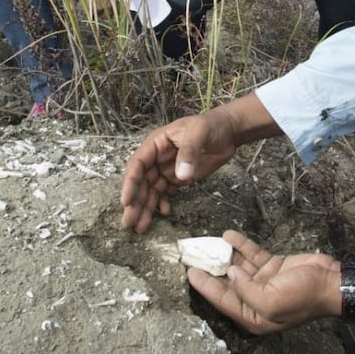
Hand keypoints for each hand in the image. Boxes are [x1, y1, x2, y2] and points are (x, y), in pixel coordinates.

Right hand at [120, 112, 239, 233]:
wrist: (228, 131)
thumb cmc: (211, 125)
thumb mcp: (199, 132)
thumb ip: (189, 152)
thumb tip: (180, 175)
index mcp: (156, 143)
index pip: (138, 164)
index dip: (130, 183)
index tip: (126, 201)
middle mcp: (158, 158)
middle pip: (142, 182)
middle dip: (134, 202)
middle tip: (128, 222)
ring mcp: (167, 168)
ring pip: (151, 191)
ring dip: (145, 208)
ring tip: (140, 228)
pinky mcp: (179, 178)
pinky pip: (165, 193)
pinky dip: (162, 203)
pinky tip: (164, 212)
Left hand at [187, 230, 339, 333]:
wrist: (331, 282)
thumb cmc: (302, 297)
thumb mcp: (270, 301)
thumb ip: (245, 289)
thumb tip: (230, 272)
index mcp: (253, 316)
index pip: (222, 300)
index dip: (205, 286)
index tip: (189, 273)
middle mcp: (255, 299)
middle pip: (227, 283)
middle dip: (210, 270)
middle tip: (192, 256)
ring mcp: (263, 281)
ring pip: (237, 266)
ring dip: (223, 255)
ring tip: (206, 242)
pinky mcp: (272, 266)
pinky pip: (252, 255)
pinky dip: (240, 245)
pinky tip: (228, 235)